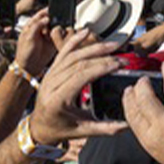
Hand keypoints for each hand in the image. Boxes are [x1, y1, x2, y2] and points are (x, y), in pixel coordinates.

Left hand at [13, 10, 56, 77]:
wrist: (29, 67)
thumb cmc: (25, 52)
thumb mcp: (28, 38)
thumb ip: (36, 26)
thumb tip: (46, 18)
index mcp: (32, 26)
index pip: (41, 14)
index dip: (47, 11)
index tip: (54, 8)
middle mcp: (41, 29)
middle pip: (51, 19)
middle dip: (56, 19)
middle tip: (59, 21)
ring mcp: (48, 35)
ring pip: (57, 26)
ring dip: (60, 27)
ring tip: (60, 30)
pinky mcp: (54, 42)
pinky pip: (61, 35)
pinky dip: (63, 35)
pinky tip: (62, 36)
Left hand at [25, 29, 128, 145]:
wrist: (37, 127)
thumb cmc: (57, 129)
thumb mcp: (82, 131)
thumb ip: (105, 128)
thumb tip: (126, 125)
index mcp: (57, 100)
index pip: (81, 76)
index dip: (102, 67)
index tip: (119, 64)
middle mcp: (50, 84)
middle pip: (78, 63)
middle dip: (102, 57)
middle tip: (121, 56)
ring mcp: (49, 75)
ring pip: (72, 55)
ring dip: (93, 48)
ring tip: (112, 45)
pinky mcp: (51, 70)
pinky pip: (63, 52)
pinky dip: (75, 41)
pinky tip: (85, 32)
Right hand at [124, 64, 163, 163]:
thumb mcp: (162, 151)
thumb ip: (155, 131)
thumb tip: (153, 111)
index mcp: (150, 138)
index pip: (132, 113)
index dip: (129, 99)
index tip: (129, 91)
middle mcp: (163, 125)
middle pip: (146, 97)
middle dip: (143, 84)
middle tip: (144, 79)